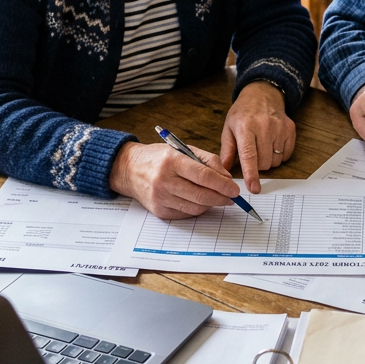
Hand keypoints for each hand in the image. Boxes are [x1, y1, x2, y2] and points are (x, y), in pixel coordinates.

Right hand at [109, 140, 237, 219]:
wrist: (129, 169)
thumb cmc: (159, 157)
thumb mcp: (183, 149)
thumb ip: (208, 161)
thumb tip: (227, 178)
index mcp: (172, 161)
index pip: (203, 176)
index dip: (222, 185)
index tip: (235, 189)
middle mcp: (164, 180)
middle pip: (201, 195)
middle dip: (221, 198)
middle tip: (232, 197)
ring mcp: (160, 198)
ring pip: (195, 208)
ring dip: (211, 205)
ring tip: (218, 198)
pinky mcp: (159, 211)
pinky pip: (185, 214)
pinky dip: (197, 209)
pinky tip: (201, 202)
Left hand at [220, 81, 294, 192]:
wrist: (262, 95)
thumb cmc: (243, 114)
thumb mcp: (228, 129)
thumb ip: (227, 151)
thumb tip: (223, 173)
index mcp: (245, 127)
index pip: (249, 155)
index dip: (251, 174)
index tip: (254, 188)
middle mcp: (264, 126)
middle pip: (263, 163)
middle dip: (256, 165)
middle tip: (252, 152)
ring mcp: (279, 127)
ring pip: (275, 161)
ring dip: (267, 161)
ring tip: (261, 145)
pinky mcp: (290, 129)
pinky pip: (285, 156)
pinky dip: (278, 155)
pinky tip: (272, 143)